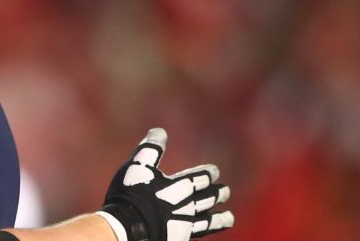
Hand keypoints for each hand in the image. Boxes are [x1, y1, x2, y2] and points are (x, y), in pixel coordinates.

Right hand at [100, 128, 233, 240]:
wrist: (129, 227)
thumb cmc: (132, 193)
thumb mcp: (137, 166)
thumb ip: (150, 149)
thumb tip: (160, 130)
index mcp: (178, 186)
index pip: (199, 178)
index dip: (208, 174)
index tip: (215, 171)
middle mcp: (186, 205)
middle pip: (207, 199)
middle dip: (217, 194)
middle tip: (226, 191)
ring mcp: (185, 224)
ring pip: (208, 221)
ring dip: (219, 218)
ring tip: (230, 217)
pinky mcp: (180, 238)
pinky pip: (200, 234)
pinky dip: (208, 231)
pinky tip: (210, 232)